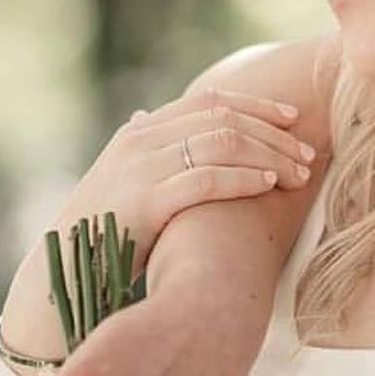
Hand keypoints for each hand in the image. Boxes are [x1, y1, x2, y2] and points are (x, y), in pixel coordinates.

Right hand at [56, 88, 314, 264]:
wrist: (65, 273)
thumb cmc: (104, 233)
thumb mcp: (123, 182)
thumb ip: (143, 152)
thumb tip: (144, 116)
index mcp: (140, 132)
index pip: (210, 102)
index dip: (257, 107)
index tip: (294, 120)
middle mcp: (139, 141)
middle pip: (224, 119)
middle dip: (274, 136)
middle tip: (309, 157)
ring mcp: (140, 168)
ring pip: (222, 143)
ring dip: (270, 156)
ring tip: (300, 175)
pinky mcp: (144, 200)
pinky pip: (206, 179)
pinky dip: (244, 178)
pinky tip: (269, 185)